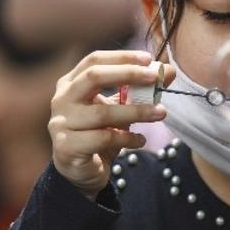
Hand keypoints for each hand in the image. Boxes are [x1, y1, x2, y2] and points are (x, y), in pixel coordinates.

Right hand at [48, 50, 171, 198]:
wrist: (82, 172)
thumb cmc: (99, 134)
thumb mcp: (120, 108)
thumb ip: (139, 90)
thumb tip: (168, 71)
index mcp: (70, 83)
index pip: (94, 60)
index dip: (121, 57)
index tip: (148, 58)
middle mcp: (62, 99)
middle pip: (93, 77)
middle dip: (127, 74)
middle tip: (154, 78)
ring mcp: (61, 123)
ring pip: (103, 112)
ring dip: (136, 112)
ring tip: (159, 113)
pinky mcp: (67, 146)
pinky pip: (103, 138)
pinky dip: (127, 138)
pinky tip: (141, 141)